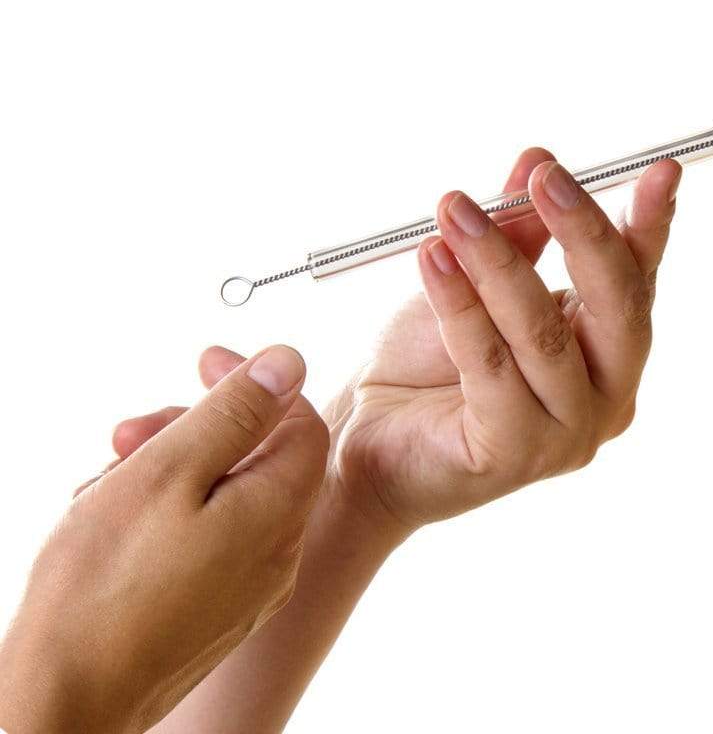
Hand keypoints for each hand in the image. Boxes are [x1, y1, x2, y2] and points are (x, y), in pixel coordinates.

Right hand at [0, 346, 328, 733]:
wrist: (63, 703)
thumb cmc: (103, 586)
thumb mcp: (169, 470)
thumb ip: (236, 412)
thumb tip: (289, 362)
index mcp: (278, 511)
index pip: (299, 421)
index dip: (256, 383)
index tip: (202, 364)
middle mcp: (278, 553)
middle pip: (258, 457)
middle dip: (194, 431)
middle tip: (130, 435)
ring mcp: (250, 590)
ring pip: (225, 497)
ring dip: (170, 472)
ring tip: (108, 485)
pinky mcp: (217, 614)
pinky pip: (207, 540)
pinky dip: (166, 517)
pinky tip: (116, 525)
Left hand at [113, 152, 680, 543]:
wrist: (372, 439)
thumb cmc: (430, 362)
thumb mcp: (478, 282)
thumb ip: (516, 232)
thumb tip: (536, 159)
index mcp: (609, 351)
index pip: (638, 280)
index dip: (650, 225)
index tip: (660, 170)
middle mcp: (606, 397)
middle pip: (617, 308)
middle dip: (583, 232)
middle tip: (545, 177)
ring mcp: (566, 434)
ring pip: (543, 333)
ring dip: (498, 261)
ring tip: (455, 209)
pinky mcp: (513, 455)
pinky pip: (488, 365)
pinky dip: (459, 305)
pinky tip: (432, 258)